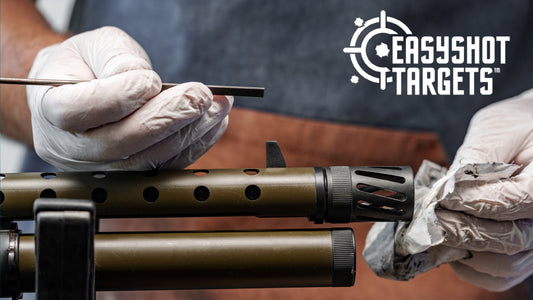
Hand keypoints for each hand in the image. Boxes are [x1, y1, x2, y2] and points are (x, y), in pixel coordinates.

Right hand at [27, 26, 231, 170]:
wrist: (74, 94)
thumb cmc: (81, 67)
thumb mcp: (91, 46)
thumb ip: (116, 58)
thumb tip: (149, 83)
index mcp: (50, 110)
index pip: (79, 111)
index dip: (119, 97)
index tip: (151, 81)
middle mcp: (71, 148)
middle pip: (121, 143)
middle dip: (168, 118)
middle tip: (200, 96)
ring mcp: (100, 168)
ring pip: (148, 160)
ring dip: (190, 133)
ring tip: (217, 106)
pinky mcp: (128, 175)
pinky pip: (164, 167)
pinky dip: (194, 146)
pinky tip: (213, 123)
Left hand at [364, 89, 532, 290]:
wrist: (531, 138)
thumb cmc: (518, 130)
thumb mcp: (497, 130)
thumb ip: (475, 159)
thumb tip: (447, 189)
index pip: (513, 202)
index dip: (473, 201)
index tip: (443, 197)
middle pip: (506, 240)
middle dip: (459, 227)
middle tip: (427, 217)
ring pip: (500, 265)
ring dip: (460, 249)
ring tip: (434, 228)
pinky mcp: (520, 253)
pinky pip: (494, 275)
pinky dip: (466, 264)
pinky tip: (446, 240)